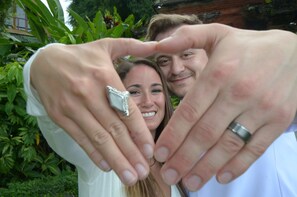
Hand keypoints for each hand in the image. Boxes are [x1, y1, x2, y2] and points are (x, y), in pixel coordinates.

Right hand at [30, 38, 156, 184]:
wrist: (45, 62)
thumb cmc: (81, 56)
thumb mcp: (106, 46)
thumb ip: (133, 46)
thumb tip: (157, 45)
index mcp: (104, 75)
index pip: (126, 110)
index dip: (140, 132)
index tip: (151, 150)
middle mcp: (89, 93)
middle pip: (114, 129)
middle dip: (131, 153)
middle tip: (144, 171)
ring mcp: (73, 107)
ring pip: (98, 138)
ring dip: (116, 159)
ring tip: (130, 176)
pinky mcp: (61, 116)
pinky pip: (80, 138)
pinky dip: (94, 154)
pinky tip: (107, 165)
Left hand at [154, 23, 296, 190]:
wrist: (294, 52)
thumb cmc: (247, 46)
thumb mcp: (217, 33)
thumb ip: (186, 37)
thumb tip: (157, 45)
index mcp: (219, 73)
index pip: (189, 112)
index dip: (173, 136)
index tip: (160, 154)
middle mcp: (238, 92)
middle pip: (205, 134)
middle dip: (184, 158)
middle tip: (169, 175)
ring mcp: (261, 108)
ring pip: (228, 145)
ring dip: (206, 168)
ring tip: (190, 182)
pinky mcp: (278, 120)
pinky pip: (255, 148)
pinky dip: (238, 166)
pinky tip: (221, 177)